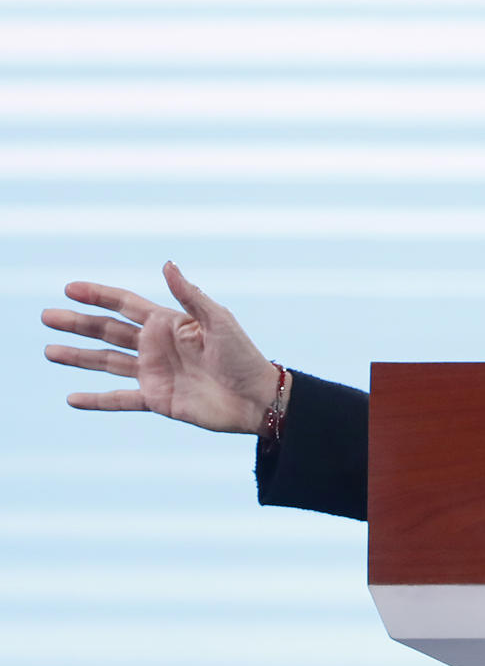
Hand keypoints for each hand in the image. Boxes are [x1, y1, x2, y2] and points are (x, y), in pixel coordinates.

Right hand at [43, 262, 281, 434]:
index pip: (125, 305)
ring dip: (78, 358)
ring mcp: (155, 373)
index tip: (70, 288)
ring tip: (49, 351)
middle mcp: (157, 346)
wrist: (257, 398)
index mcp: (170, 323)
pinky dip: (96, 400)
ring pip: (107, 363)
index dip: (98, 296)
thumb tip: (166, 264)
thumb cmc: (243, 356)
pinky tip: (72, 399)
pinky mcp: (157, 400)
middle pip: (108, 331)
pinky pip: (120, 400)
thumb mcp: (218, 321)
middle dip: (78, 324)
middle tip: (46, 316)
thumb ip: (190, 296)